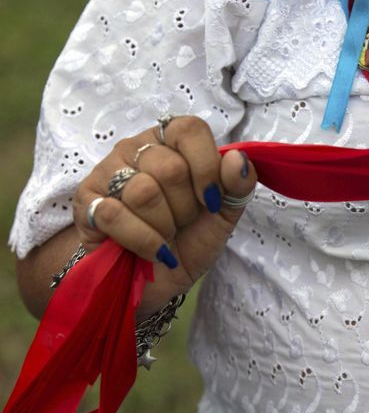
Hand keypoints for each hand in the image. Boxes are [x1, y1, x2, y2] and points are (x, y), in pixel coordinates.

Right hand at [72, 116, 256, 317]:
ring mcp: (107, 172)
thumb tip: (238, 158)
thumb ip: (237, 186)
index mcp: (171, 143)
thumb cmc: (188, 241)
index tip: (212, 201)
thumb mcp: (223, 216)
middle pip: (170, 168)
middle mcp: (136, 149)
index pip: (189, 129)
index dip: (206, 168)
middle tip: (181, 223)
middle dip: (186, 208)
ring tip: (164, 235)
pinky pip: (116, 215)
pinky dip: (143, 241)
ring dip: (164, 226)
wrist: (156, 282)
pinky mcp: (87, 202)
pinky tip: (150, 250)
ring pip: (144, 192)